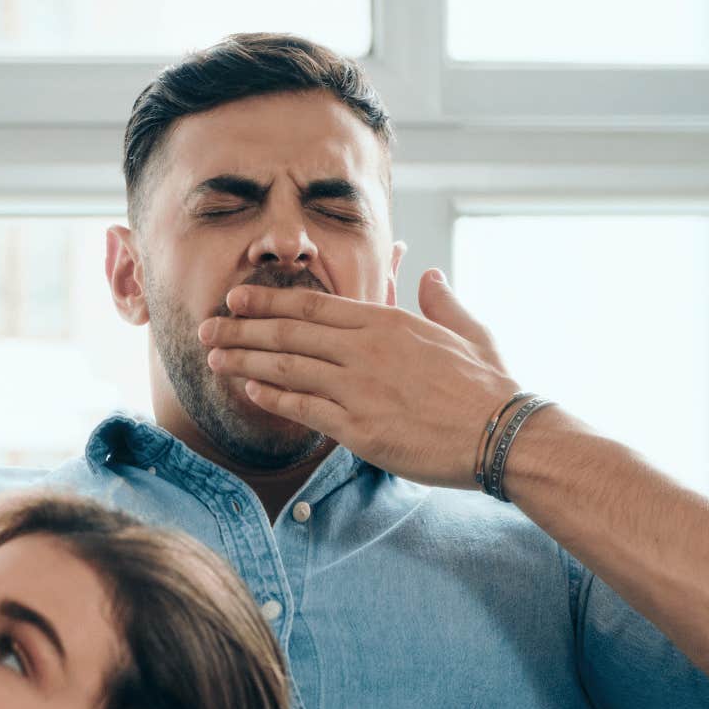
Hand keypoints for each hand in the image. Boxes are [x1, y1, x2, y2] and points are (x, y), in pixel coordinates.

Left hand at [200, 269, 519, 487]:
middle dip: (241, 329)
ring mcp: (360, 389)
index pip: (313, 307)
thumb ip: (441, 302)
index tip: (236, 298)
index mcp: (388, 323)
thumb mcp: (469, 331)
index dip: (268, 302)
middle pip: (289, 334)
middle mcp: (367, 351)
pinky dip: (272, 398)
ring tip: (213, 358)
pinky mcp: (359, 429)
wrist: (502, 434)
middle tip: (206, 327)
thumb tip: (429, 274)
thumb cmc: (489, 387)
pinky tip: (248, 391)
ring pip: (288, 369)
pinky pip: (303, 409)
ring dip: (245, 361)